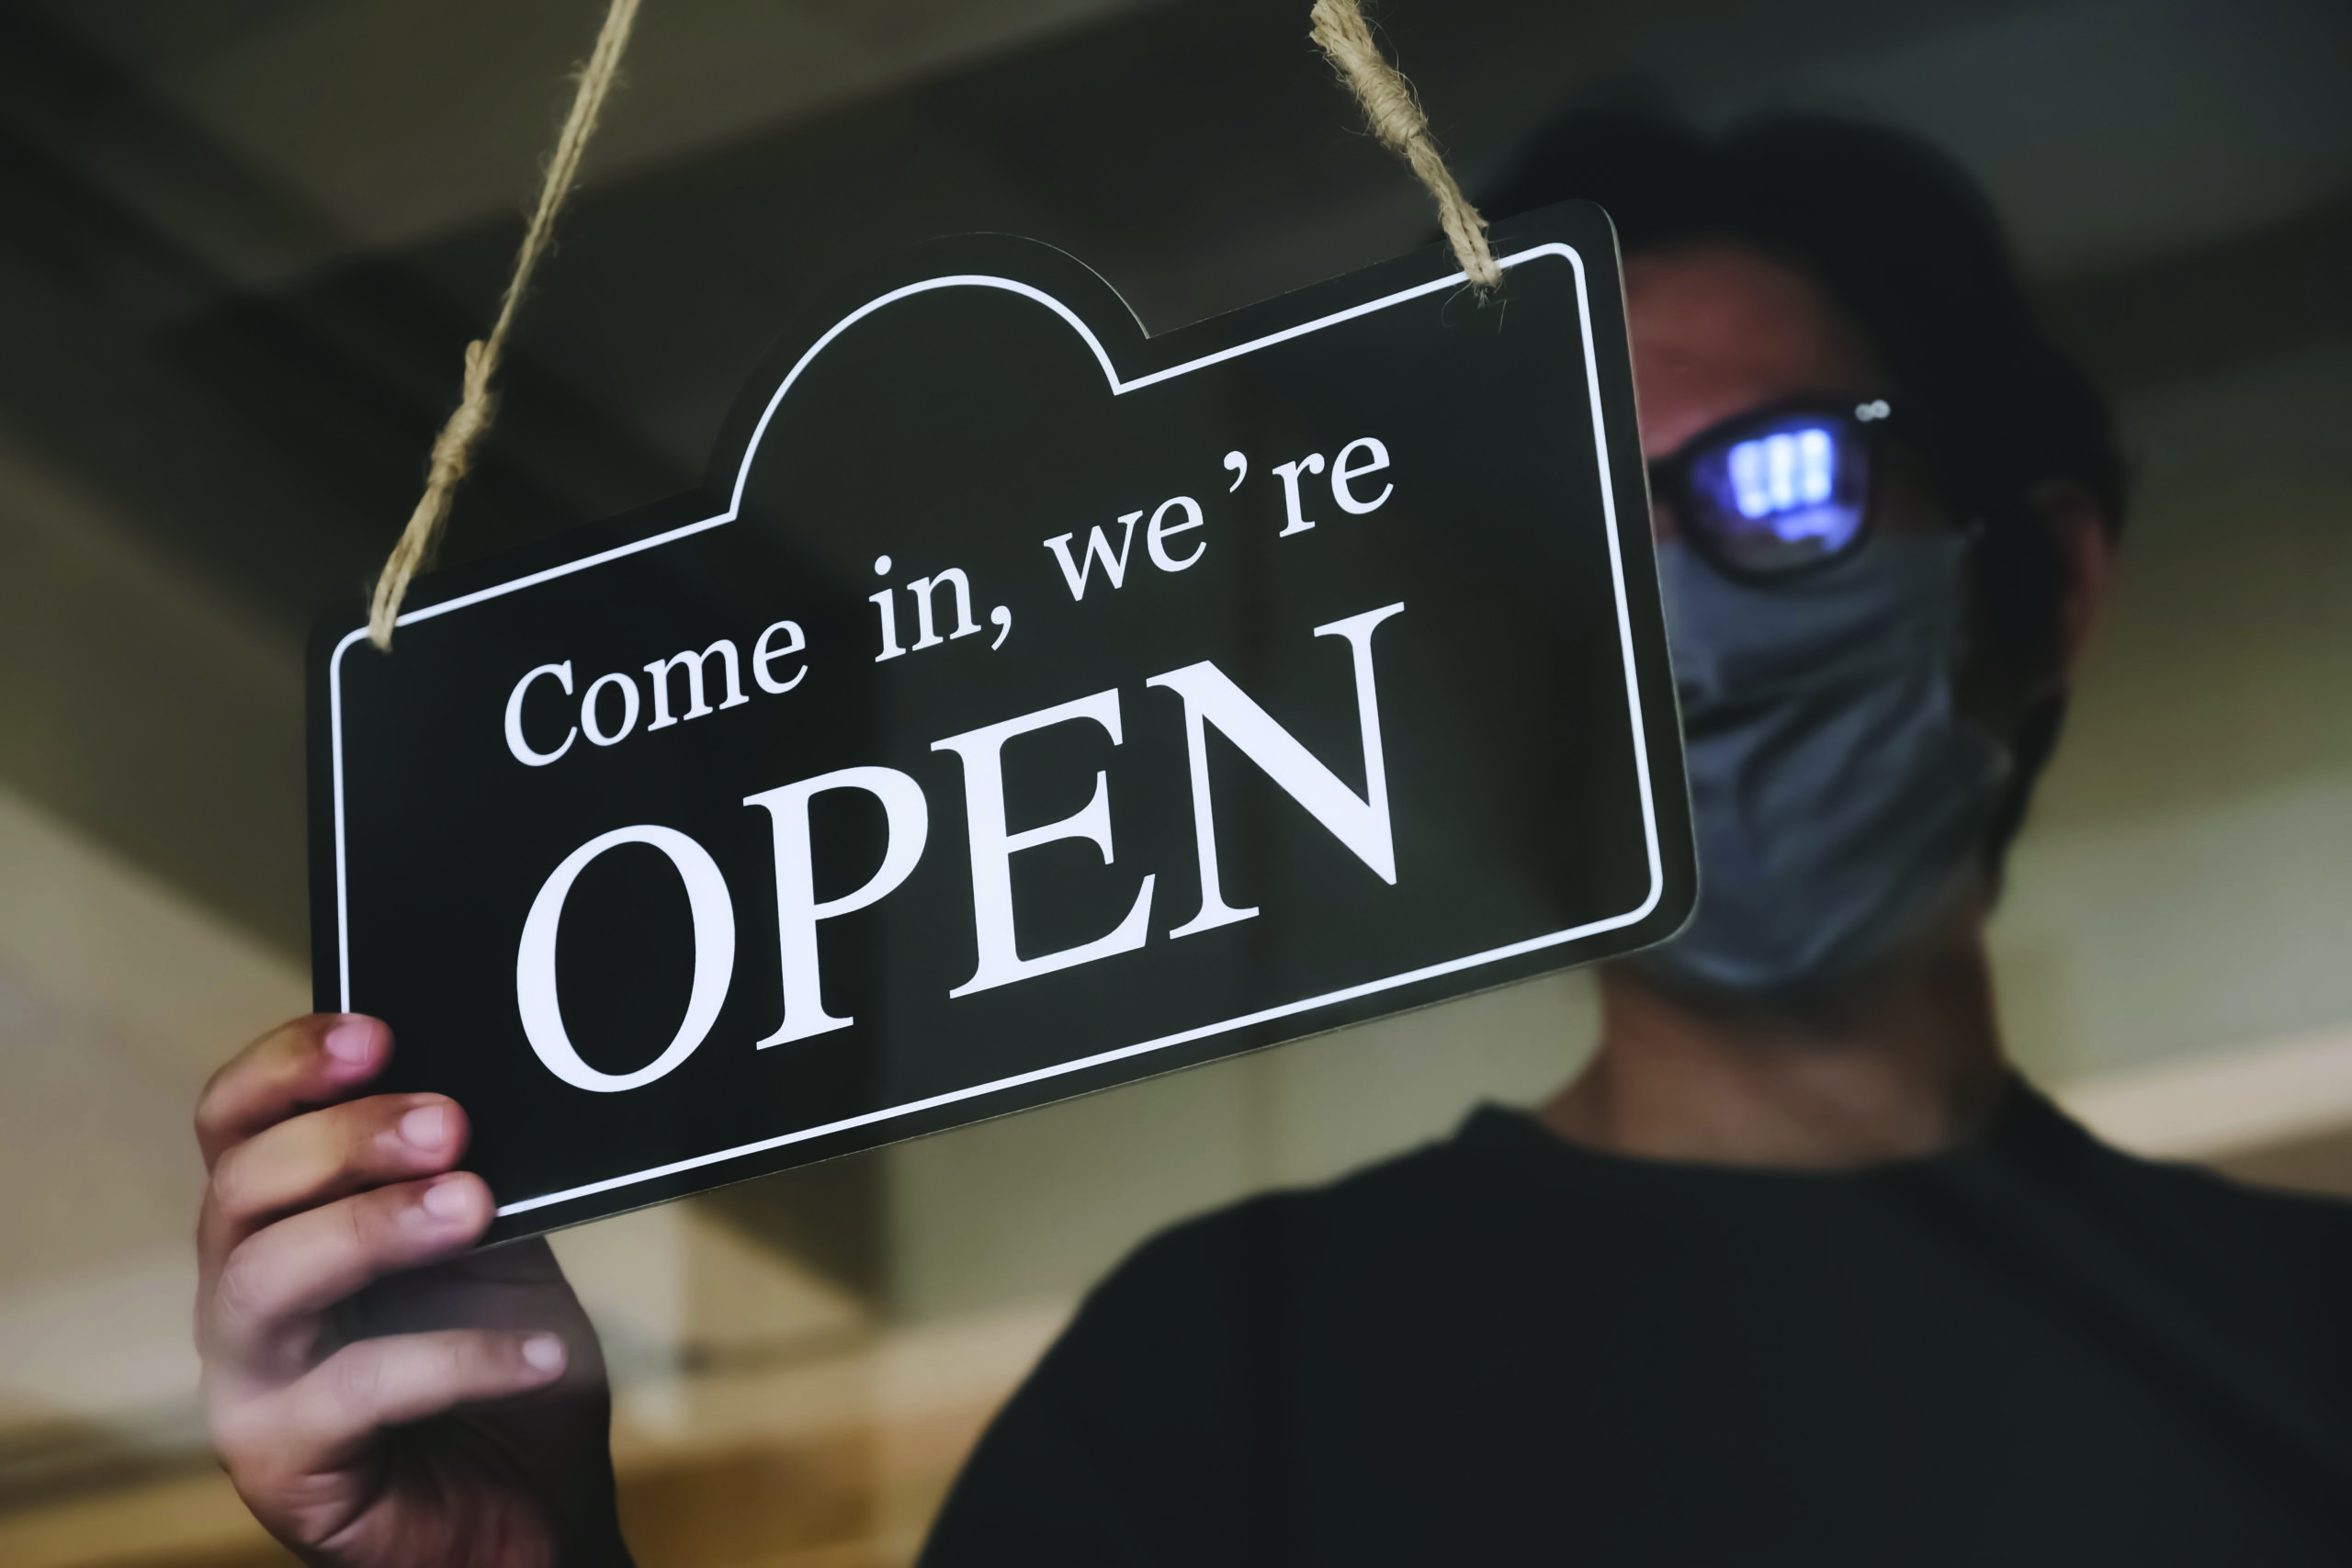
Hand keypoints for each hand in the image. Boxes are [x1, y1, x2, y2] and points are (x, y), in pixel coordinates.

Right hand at [196, 1014, 630, 1565]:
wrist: (533, 1509)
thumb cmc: (500, 1360)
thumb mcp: (498, 1246)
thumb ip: (477, 1171)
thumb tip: (502, 1086)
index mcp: (281, 1221)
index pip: (234, 1123)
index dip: (287, 1068)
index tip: (376, 1034)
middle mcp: (242, 1293)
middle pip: (241, 1189)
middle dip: (344, 1140)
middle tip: (449, 1123)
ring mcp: (250, 1382)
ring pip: (266, 1280)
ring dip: (372, 1227)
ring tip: (473, 1205)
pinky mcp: (282, 1464)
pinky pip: (358, 1394)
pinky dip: (460, 1358)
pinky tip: (541, 1350)